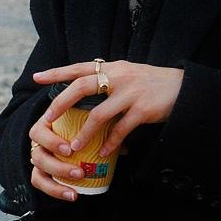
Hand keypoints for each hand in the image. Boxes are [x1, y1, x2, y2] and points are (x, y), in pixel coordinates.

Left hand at [27, 60, 183, 200]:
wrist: (184, 89)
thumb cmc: (153, 83)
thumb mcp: (129, 74)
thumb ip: (109, 80)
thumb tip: (85, 89)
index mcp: (113, 67)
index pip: (79, 68)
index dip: (57, 72)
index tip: (37, 78)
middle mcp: (119, 77)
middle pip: (82, 87)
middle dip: (61, 103)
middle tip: (46, 119)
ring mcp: (131, 93)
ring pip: (99, 114)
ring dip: (83, 132)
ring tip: (73, 147)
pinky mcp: (143, 110)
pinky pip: (121, 130)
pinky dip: (110, 143)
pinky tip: (103, 152)